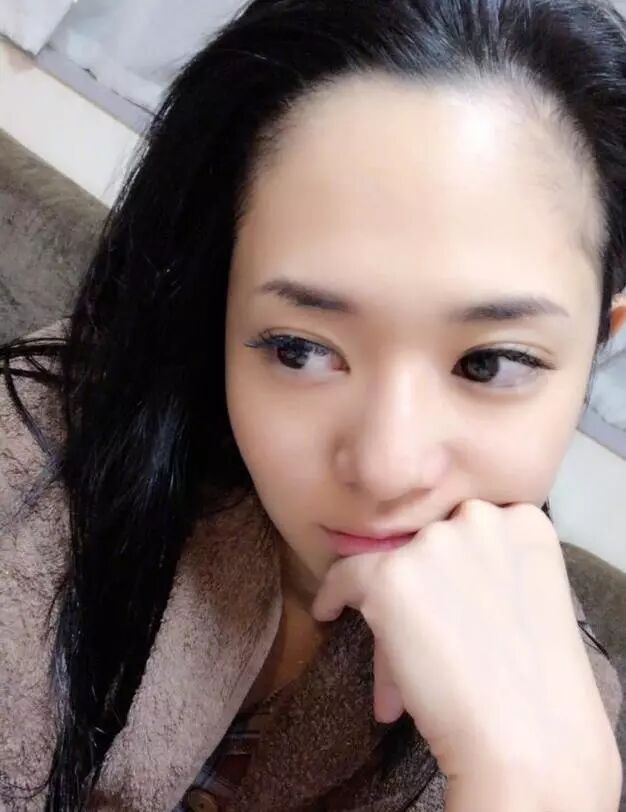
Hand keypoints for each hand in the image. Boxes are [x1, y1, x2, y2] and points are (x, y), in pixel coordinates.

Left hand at [311, 500, 620, 811]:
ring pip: (391, 562)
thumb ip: (487, 569)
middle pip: (428, 542)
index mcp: (523, 521)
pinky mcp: (391, 575)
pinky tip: (328, 611)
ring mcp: (433, 544)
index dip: (454, 561)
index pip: (468, 524)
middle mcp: (478, 517)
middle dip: (422, 579)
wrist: (528, 736)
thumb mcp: (527, 598)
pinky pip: (345, 576)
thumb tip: (434, 574)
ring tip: (398, 648)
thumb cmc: (537, 681)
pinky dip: (333, 595)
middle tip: (426, 627)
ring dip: (389, 600)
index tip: (447, 590)